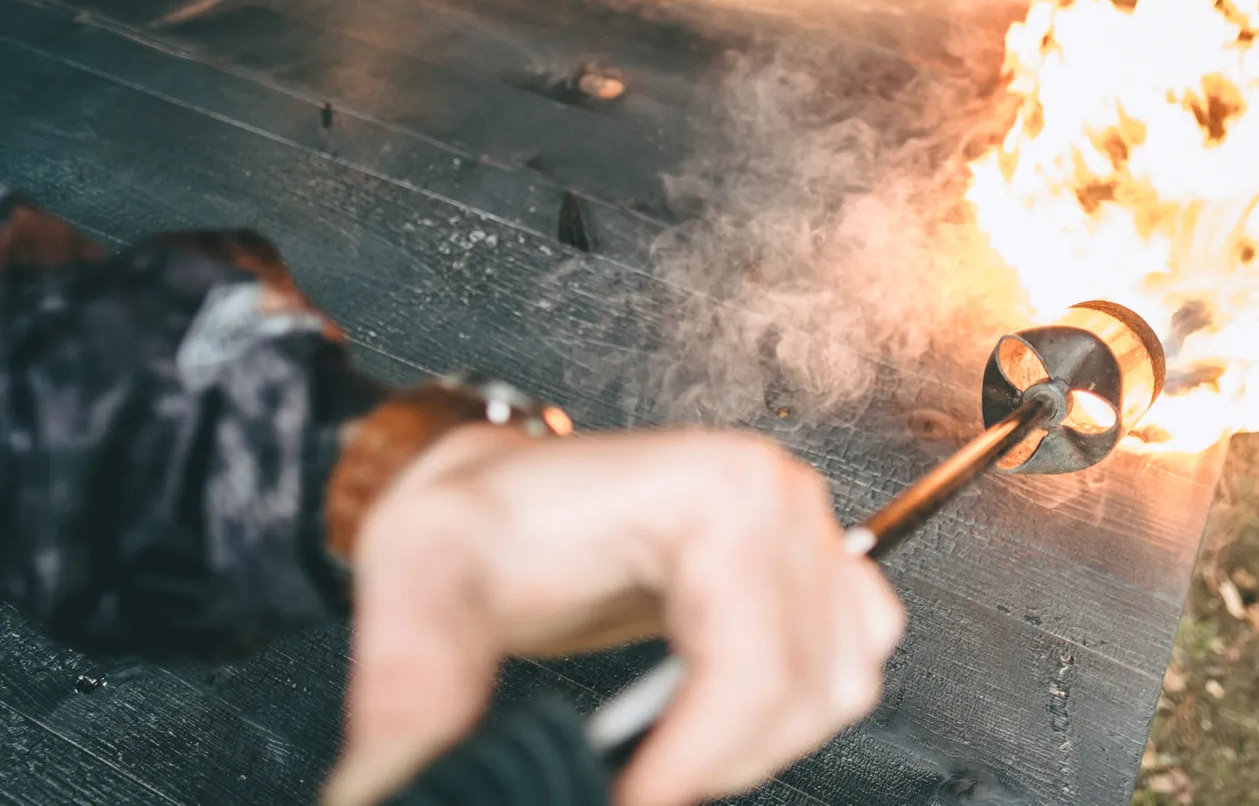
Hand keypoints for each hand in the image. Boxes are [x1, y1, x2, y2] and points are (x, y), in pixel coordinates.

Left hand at [321, 424, 904, 805]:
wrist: (496, 498)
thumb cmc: (476, 521)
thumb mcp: (418, 591)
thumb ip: (415, 700)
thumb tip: (403, 792)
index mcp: (709, 488)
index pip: (749, 659)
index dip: (694, 759)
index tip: (628, 801)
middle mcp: (776, 499)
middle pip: (799, 685)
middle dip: (713, 761)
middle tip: (635, 786)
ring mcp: (804, 532)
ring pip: (837, 686)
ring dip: (755, 747)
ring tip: (669, 759)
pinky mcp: (812, 569)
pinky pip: (850, 667)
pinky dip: (793, 718)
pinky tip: (718, 726)